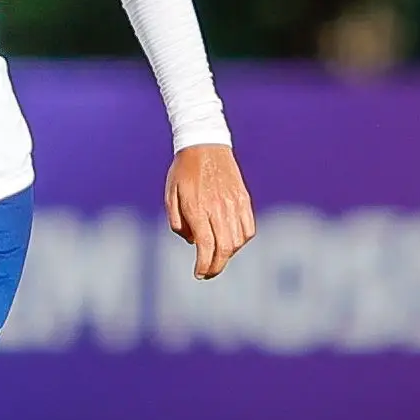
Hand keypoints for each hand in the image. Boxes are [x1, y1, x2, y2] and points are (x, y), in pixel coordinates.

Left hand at [166, 143, 256, 280]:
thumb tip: (193, 242)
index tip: (199, 274)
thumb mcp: (170, 196)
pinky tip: (231, 241)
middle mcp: (218, 208)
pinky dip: (241, 240)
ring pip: (238, 240)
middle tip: (208, 273)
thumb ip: (178, 222)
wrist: (205, 145)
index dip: (204, 264)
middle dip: (216, 266)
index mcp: (197, 208)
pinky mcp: (244, 199)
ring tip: (216, 256)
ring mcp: (234, 204)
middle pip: (224, 248)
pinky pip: (248, 228)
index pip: (205, 245)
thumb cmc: (182, 172)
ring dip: (228, 254)